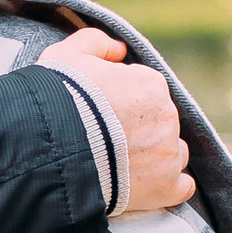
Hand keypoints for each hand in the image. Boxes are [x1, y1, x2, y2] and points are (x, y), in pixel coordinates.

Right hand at [42, 28, 190, 216]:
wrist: (49, 152)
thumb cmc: (56, 101)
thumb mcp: (66, 57)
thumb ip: (95, 43)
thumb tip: (119, 50)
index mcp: (150, 84)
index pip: (146, 91)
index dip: (124, 102)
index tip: (104, 115)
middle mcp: (167, 117)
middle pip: (161, 123)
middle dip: (140, 130)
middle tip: (109, 142)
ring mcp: (168, 155)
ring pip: (173, 154)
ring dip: (156, 158)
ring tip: (124, 167)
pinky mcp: (165, 189)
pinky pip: (182, 187)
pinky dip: (168, 187)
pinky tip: (147, 186)